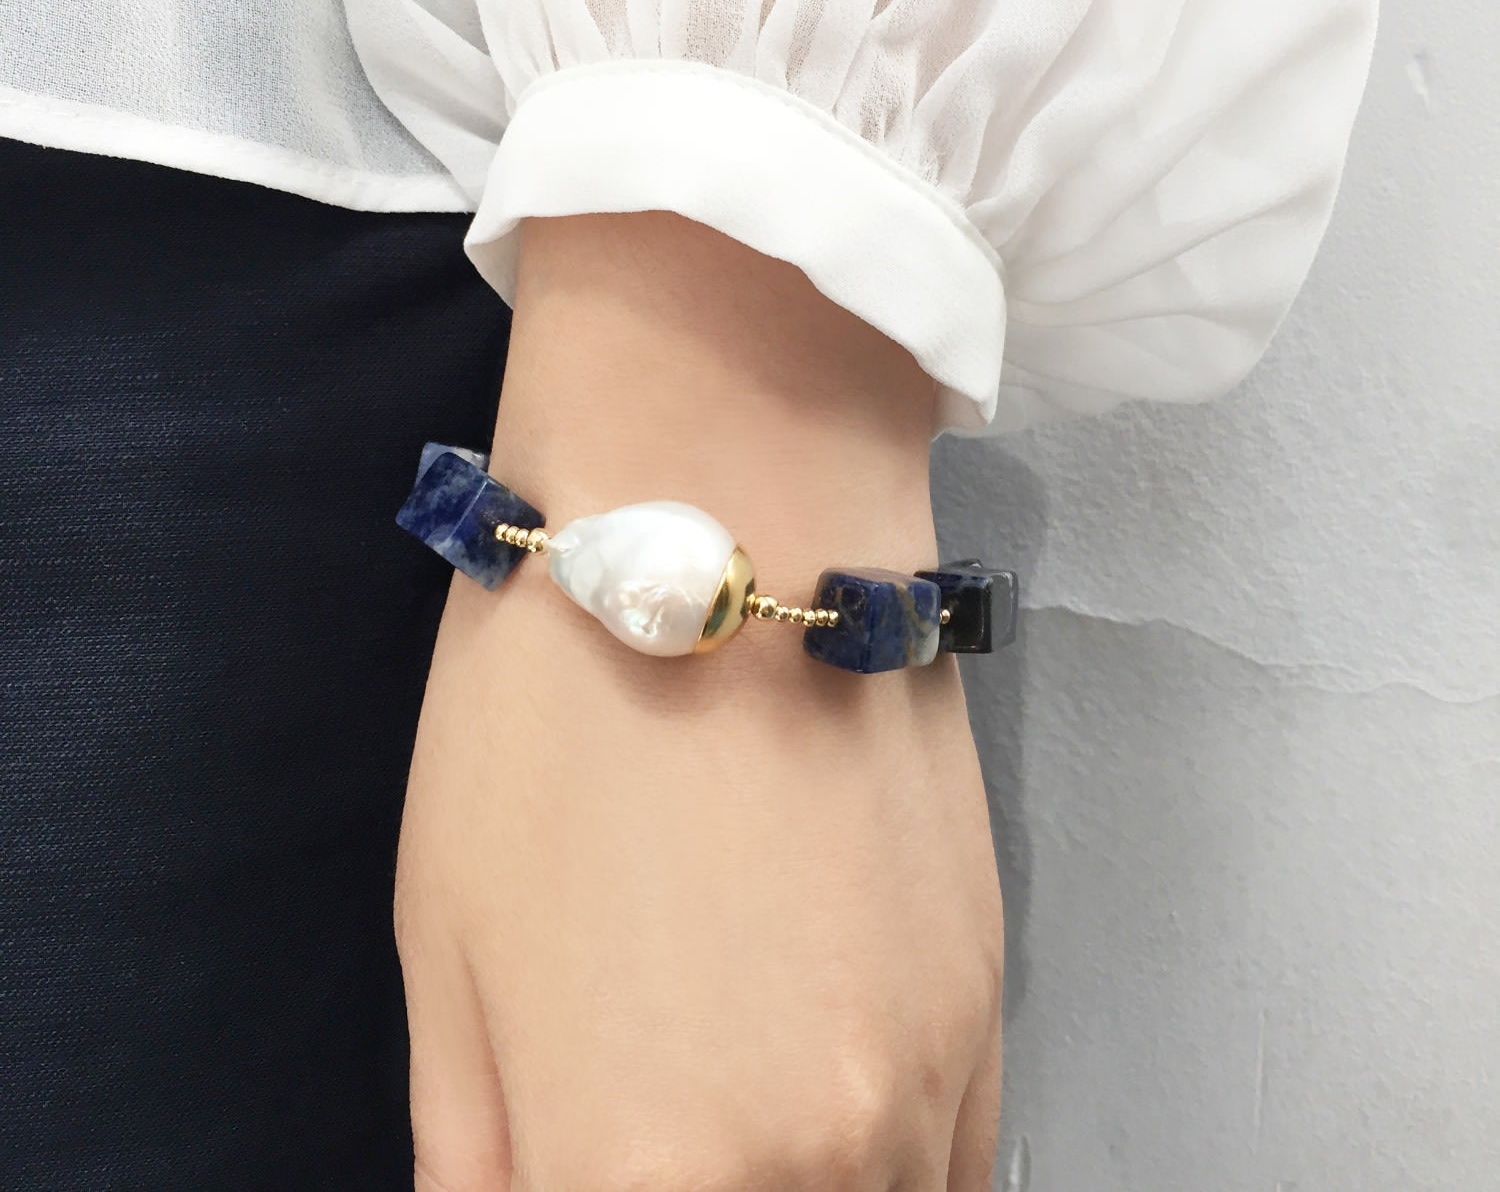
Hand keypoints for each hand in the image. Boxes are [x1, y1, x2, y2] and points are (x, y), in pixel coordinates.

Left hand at [395, 212, 1003, 1189]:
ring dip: (797, 1191)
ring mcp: (933, 1088)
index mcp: (648, 1170)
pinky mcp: (994, 1000)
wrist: (739, 519)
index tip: (574, 1149)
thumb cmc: (549, 712)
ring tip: (721, 1099)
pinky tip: (817, 1087)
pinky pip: (952, 1163)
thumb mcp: (447, 951)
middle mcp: (821, 1168)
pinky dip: (878, 1168)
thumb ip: (479, 1154)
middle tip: (643, 1117)